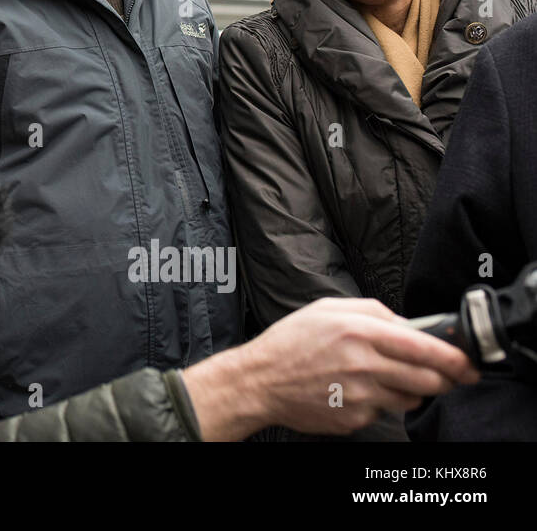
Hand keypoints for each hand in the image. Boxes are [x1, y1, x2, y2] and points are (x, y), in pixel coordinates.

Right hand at [183, 298, 478, 440]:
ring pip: (411, 398)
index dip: (455, 358)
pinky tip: (353, 391)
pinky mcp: (354, 418)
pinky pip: (382, 412)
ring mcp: (360, 396)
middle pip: (429, 379)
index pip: (425, 348)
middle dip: (444, 378)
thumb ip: (372, 310)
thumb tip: (407, 324)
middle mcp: (363, 364)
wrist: (259, 380)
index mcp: (359, 332)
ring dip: (409, 390)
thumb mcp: (327, 309)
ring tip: (382, 378)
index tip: (468, 362)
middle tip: (443, 375)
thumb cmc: (290, 342)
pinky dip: (377, 403)